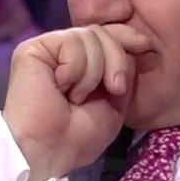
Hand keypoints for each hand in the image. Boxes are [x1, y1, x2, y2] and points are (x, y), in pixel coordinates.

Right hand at [2, 25, 151, 180]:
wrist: (51, 148)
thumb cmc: (80, 136)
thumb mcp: (115, 101)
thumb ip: (123, 69)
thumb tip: (137, 42)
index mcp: (84, 64)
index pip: (108, 34)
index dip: (126, 36)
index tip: (146, 46)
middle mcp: (65, 53)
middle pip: (102, 32)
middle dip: (116, 60)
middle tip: (114, 89)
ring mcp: (49, 49)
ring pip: (89, 36)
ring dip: (93, 73)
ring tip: (77, 97)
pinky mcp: (33, 49)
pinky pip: (70, 42)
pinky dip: (75, 69)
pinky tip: (61, 88)